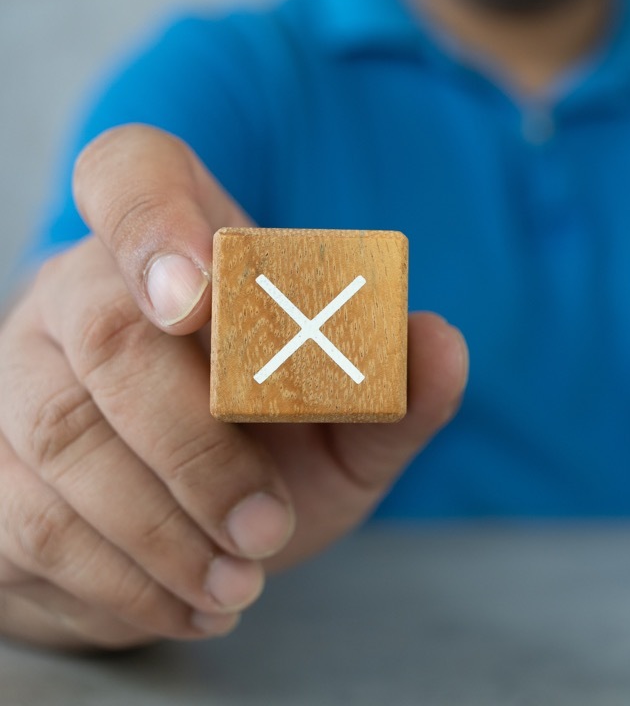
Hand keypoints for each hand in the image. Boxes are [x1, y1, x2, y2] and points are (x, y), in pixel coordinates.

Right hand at [0, 125, 467, 649]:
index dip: (154, 219)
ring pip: (62, 438)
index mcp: (182, 248)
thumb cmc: (277, 444)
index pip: (135, 174)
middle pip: (109, 332)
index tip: (199, 294)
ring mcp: (22, 377)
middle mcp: (82, 295)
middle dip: (196, 443)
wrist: (196, 526)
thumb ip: (395, 384)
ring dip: (162, 528)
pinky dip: (122, 581)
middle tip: (270, 524)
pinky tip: (197, 604)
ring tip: (245, 580)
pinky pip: (29, 525)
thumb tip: (441, 342)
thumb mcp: (349, 421)